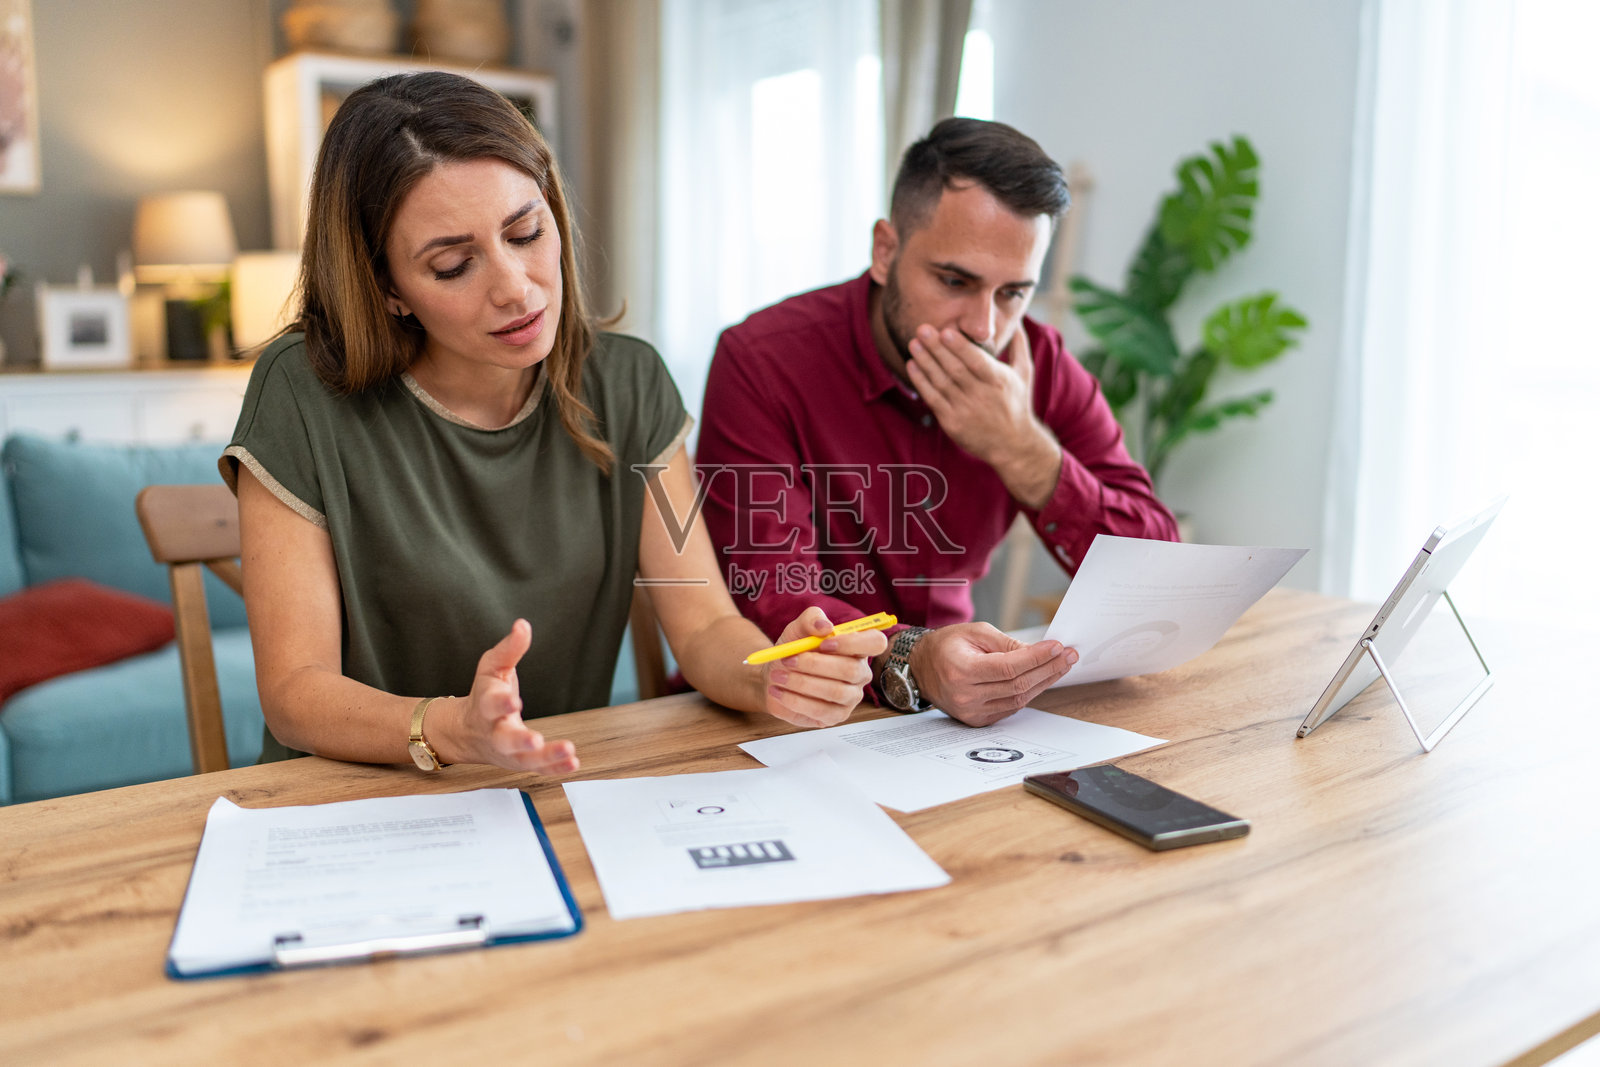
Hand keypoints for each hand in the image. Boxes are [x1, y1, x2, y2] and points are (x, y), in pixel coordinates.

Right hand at [439, 619, 580, 773]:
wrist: (467, 731)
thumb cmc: (484, 694)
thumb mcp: (492, 668)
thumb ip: (509, 649)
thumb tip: (523, 625)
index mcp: (485, 706)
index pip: (490, 705)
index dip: (501, 703)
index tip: (514, 700)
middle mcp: (495, 732)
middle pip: (505, 740)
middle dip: (520, 741)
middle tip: (535, 740)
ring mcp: (508, 751)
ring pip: (525, 760)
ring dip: (547, 758)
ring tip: (569, 752)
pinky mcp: (522, 762)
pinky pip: (539, 769)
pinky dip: (556, 769)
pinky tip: (573, 763)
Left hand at [762, 607, 885, 728]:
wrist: (774, 676)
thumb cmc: (793, 651)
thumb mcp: (797, 629)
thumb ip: (811, 619)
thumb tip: (826, 626)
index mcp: (857, 648)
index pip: (876, 642)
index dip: (853, 643)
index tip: (824, 643)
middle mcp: (859, 673)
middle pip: (851, 670)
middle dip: (814, 665)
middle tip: (788, 660)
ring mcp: (851, 696)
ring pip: (836, 691)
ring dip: (801, 683)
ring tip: (778, 676)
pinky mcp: (836, 715)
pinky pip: (821, 710)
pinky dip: (796, 701)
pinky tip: (780, 693)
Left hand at [906, 323, 1039, 466]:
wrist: (1012, 445)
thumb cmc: (1017, 404)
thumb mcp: (1024, 374)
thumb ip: (1019, 346)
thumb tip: (1016, 321)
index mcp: (998, 381)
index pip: (976, 361)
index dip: (960, 347)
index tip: (945, 331)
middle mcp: (981, 395)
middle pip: (955, 369)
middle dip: (937, 348)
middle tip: (921, 329)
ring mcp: (965, 410)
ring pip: (941, 382)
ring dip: (925, 362)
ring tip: (913, 344)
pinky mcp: (952, 422)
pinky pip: (933, 399)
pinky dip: (921, 382)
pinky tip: (912, 366)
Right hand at [909, 622, 1077, 726]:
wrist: (921, 668)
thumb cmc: (946, 646)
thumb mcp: (975, 632)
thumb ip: (1007, 643)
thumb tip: (1038, 652)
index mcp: (961, 670)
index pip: (1009, 667)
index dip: (1037, 658)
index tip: (1057, 647)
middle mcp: (965, 695)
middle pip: (1018, 685)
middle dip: (1048, 669)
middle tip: (1068, 656)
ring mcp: (971, 711)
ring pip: (1019, 699)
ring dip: (1044, 682)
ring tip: (1060, 666)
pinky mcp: (977, 720)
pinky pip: (1011, 707)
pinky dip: (1029, 693)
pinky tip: (1041, 679)